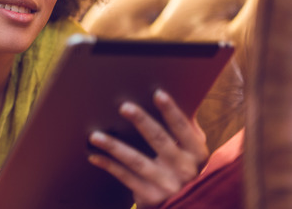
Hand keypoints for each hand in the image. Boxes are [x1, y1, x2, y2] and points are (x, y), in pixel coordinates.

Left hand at [86, 89, 208, 207]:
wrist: (185, 206)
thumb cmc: (186, 171)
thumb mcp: (193, 153)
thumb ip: (186, 130)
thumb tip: (173, 101)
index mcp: (198, 154)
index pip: (183, 129)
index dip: (171, 111)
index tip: (158, 94)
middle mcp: (185, 170)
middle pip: (160, 140)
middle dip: (142, 122)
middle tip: (124, 107)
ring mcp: (168, 185)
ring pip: (137, 161)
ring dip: (114, 146)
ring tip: (95, 135)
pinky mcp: (151, 197)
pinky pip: (125, 178)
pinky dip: (109, 165)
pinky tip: (94, 156)